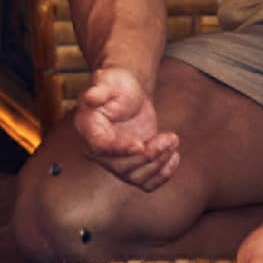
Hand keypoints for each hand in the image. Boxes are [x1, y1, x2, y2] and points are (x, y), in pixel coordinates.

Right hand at [73, 66, 179, 191]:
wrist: (129, 94)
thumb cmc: (115, 84)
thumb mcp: (107, 79)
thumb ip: (100, 88)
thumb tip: (91, 96)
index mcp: (89, 129)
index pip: (101, 147)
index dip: (120, 150)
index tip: (139, 144)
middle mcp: (99, 151)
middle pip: (121, 167)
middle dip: (148, 155)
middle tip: (168, 137)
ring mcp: (116, 161)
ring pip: (135, 177)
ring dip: (158, 163)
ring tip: (172, 139)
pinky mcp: (133, 165)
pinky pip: (146, 182)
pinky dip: (162, 175)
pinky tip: (174, 156)